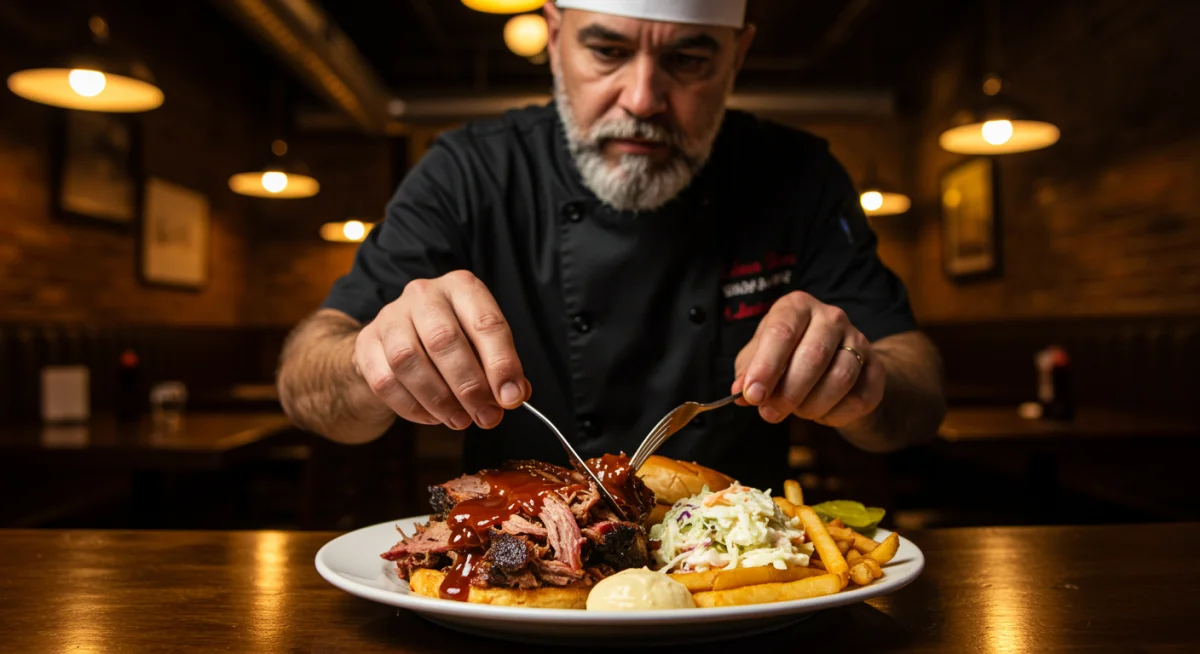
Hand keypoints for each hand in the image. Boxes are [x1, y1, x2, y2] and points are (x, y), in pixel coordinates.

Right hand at [353, 270, 530, 429]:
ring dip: (438, 399)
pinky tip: (432, 417)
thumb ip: (500, 367)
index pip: (485, 323)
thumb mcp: (482, 344)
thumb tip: (514, 394)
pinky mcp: (366, 342)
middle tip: (487, 417)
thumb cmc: (452, 342)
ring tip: (460, 420)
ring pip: (408, 360)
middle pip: (443, 340)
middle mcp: (424, 294)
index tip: (511, 397)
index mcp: (461, 287)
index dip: (501, 364)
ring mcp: (390, 316)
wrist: (397, 340)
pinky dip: (411, 406)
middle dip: (469, 386)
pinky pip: (384, 381)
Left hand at [730, 291, 883, 427]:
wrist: (834, 366)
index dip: (766, 366)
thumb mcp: (760, 359)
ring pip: (840, 378)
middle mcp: (831, 317)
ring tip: (797, 412)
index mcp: (797, 307)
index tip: (752, 394)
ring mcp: (859, 340)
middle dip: (788, 392)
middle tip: (770, 414)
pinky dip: (835, 414)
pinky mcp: (876, 369)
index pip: (781, 332)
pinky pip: (858, 398)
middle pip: (813, 355)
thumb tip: (740, 393)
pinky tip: (821, 412)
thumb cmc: (788, 358)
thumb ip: (748, 373)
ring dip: (812, 405)